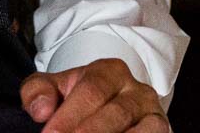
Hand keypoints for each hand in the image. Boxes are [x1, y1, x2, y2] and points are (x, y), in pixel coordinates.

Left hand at [20, 58, 166, 132]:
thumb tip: (41, 110)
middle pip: (116, 113)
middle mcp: (137, 91)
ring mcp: (152, 114)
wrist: (110, 103)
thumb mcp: (55, 88)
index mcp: (110, 72)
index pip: (92, 90)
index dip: (70, 116)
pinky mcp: (161, 130)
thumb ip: (38, 92)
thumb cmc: (78, 98)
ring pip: (141, 130)